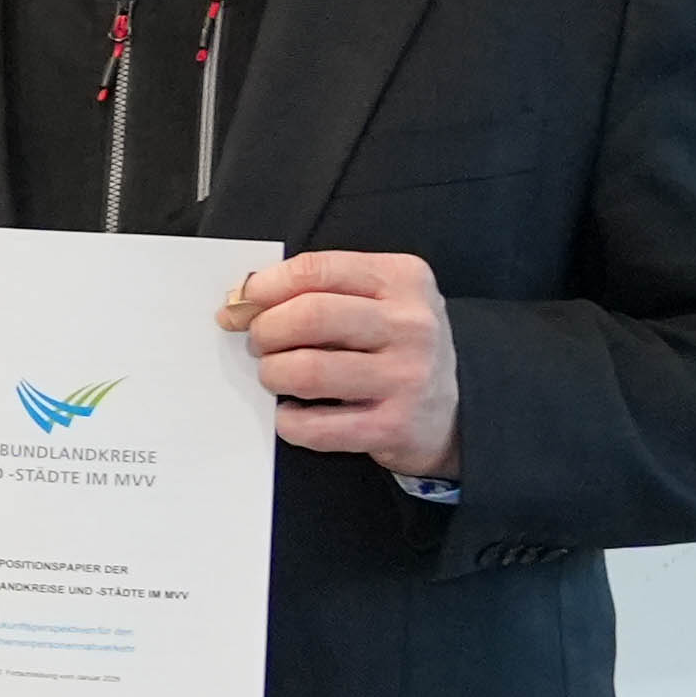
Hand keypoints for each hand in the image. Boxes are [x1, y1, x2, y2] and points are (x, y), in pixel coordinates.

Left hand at [226, 248, 460, 474]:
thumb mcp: (378, 300)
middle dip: (264, 331)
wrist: (453, 411)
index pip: (315, 270)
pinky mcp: (394, 426)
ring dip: (273, 374)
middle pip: (308, 317)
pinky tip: (293, 412)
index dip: (264, 287)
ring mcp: (406, 377)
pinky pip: (315, 426)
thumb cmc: (394, 347)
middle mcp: (411, 325)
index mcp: (403, 280)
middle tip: (258, 343)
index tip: (242, 302)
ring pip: (306, 371)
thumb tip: (243, 299)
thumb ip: (320, 290)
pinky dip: (288, 421)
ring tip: (276, 376)